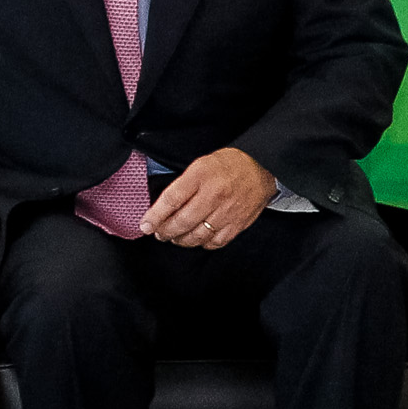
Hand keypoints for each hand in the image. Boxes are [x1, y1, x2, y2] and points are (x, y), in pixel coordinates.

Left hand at [141, 146, 277, 249]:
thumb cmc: (227, 165)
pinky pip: (216, 241)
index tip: (145, 225)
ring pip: (197, 235)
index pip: (171, 200)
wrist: (262, 166)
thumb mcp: (199, 164)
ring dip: (181, 240)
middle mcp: (214, 195)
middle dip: (165, 231)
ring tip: (174, 237)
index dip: (155, 216)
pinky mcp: (239, 223)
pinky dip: (203, 244)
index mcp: (200, 176)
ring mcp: (228, 211)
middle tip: (159, 233)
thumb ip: (181, 185)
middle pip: (182, 221)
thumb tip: (161, 207)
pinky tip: (197, 239)